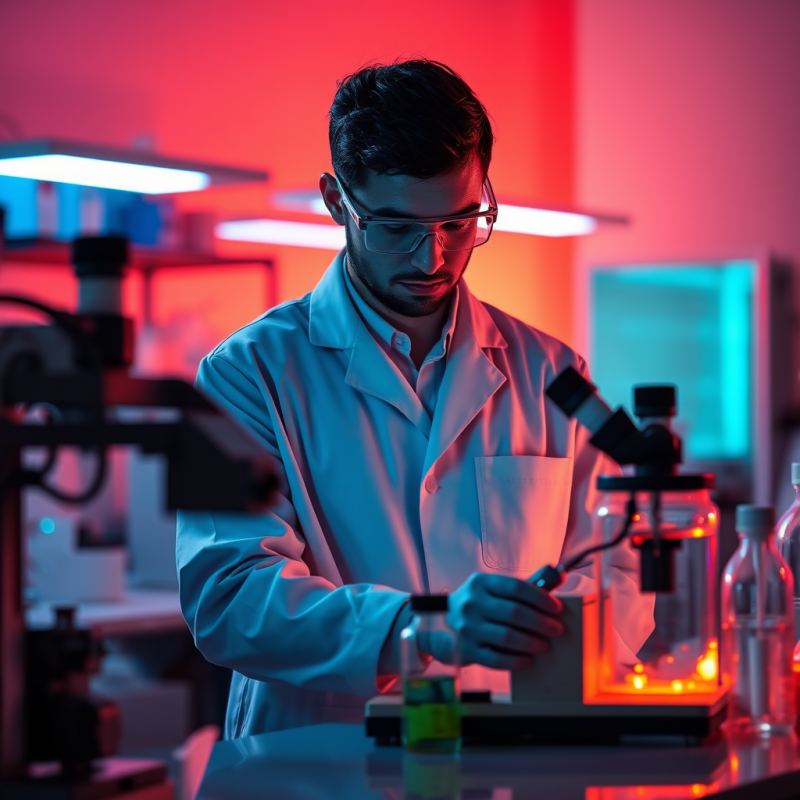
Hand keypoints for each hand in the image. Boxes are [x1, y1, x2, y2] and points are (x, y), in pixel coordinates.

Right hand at [418, 573, 563, 669]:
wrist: (436, 627)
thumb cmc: (472, 607)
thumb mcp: (486, 590)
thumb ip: (516, 589)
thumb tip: (555, 581)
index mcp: (480, 583)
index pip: (516, 587)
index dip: (540, 598)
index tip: (556, 608)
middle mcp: (472, 603)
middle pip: (515, 613)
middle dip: (541, 622)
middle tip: (556, 629)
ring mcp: (467, 628)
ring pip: (508, 637)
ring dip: (532, 642)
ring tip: (545, 645)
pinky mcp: (466, 650)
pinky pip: (497, 659)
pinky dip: (516, 660)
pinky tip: (528, 660)